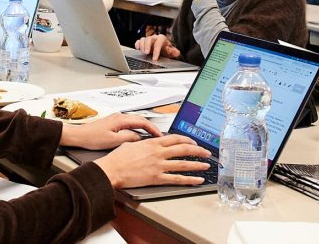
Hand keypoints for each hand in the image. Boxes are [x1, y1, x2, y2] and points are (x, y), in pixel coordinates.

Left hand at [59, 113, 162, 149]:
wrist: (78, 136)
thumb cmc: (91, 138)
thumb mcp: (113, 141)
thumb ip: (128, 138)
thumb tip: (139, 138)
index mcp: (121, 119)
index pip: (143, 122)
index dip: (153, 129)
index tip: (160, 135)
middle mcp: (119, 116)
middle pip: (140, 120)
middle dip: (151, 127)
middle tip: (158, 137)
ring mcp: (116, 119)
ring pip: (135, 121)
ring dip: (144, 128)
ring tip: (150, 137)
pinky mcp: (113, 123)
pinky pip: (129, 124)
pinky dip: (137, 129)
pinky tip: (137, 136)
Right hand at [94, 135, 211, 188]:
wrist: (111, 170)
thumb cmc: (117, 158)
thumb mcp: (131, 143)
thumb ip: (142, 143)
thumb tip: (145, 142)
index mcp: (153, 143)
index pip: (175, 138)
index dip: (187, 139)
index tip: (193, 142)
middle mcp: (158, 153)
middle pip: (183, 149)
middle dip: (198, 150)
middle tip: (206, 152)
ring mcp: (159, 165)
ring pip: (183, 163)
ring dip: (197, 164)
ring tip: (206, 165)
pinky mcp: (157, 178)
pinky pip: (177, 179)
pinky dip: (189, 180)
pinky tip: (197, 180)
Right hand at [134, 34, 179, 60]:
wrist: (164, 49)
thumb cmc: (167, 50)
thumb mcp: (172, 52)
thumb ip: (174, 52)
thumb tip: (176, 52)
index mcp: (162, 39)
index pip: (158, 43)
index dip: (156, 51)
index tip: (155, 58)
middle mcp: (154, 38)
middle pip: (149, 38)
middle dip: (147, 46)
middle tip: (147, 53)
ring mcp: (148, 40)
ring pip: (143, 39)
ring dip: (142, 46)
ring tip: (143, 53)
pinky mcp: (143, 42)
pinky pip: (139, 41)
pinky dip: (137, 45)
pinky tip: (138, 49)